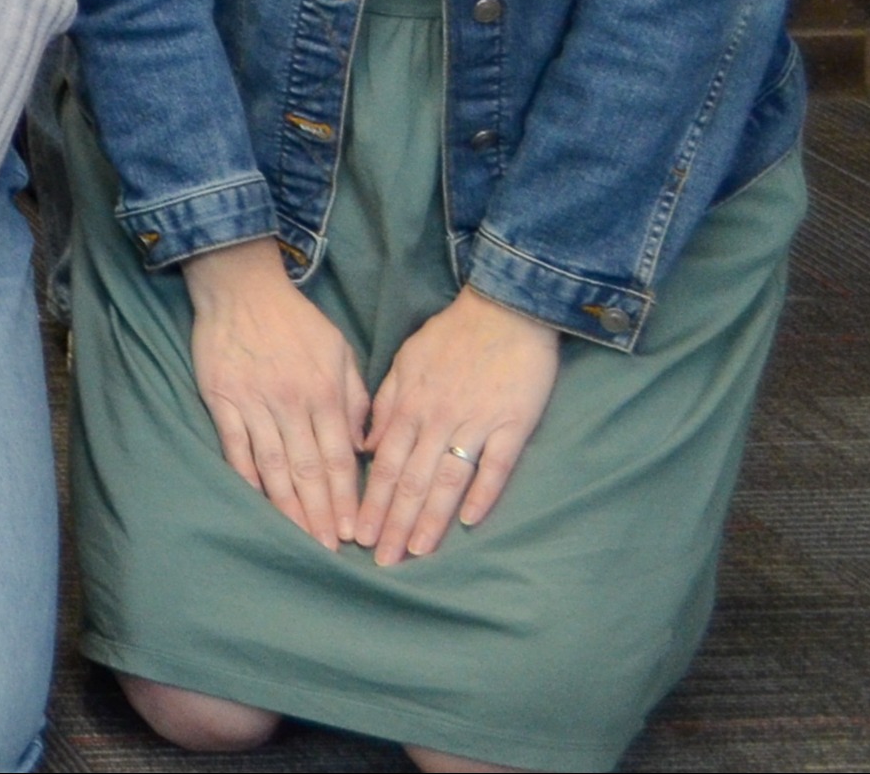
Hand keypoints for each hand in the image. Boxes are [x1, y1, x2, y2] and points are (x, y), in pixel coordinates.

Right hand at [179, 236, 371, 547]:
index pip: (340, 458)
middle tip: (330, 550)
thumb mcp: (340, 350)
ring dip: (288, 507)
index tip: (355, 530)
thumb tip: (363, 446)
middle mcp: (293, 404)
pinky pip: (236, 448)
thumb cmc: (296, 320)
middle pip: (310, 470)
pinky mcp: (223, 400)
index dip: (347, 498)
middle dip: (321, 514)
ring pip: (275, 466)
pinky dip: (247, 478)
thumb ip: (356, 398)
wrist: (241, 287)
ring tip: (299, 537)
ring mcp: (255, 404)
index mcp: (326, 393)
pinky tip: (256, 503)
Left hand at [353, 288, 559, 565]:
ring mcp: (474, 423)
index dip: (370, 502)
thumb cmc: (451, 337)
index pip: (383, 465)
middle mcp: (435, 419)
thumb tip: (364, 447)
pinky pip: (496, 465)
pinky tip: (471, 522)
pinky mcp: (512, 424)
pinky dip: (483, 493)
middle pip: (411, 480)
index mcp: (408, 405)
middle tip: (378, 561)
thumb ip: (383, 405)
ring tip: (415, 552)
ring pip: (447, 479)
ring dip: (430, 518)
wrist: (503, 308)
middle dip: (392, 523)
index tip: (356, 534)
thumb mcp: (404, 363)